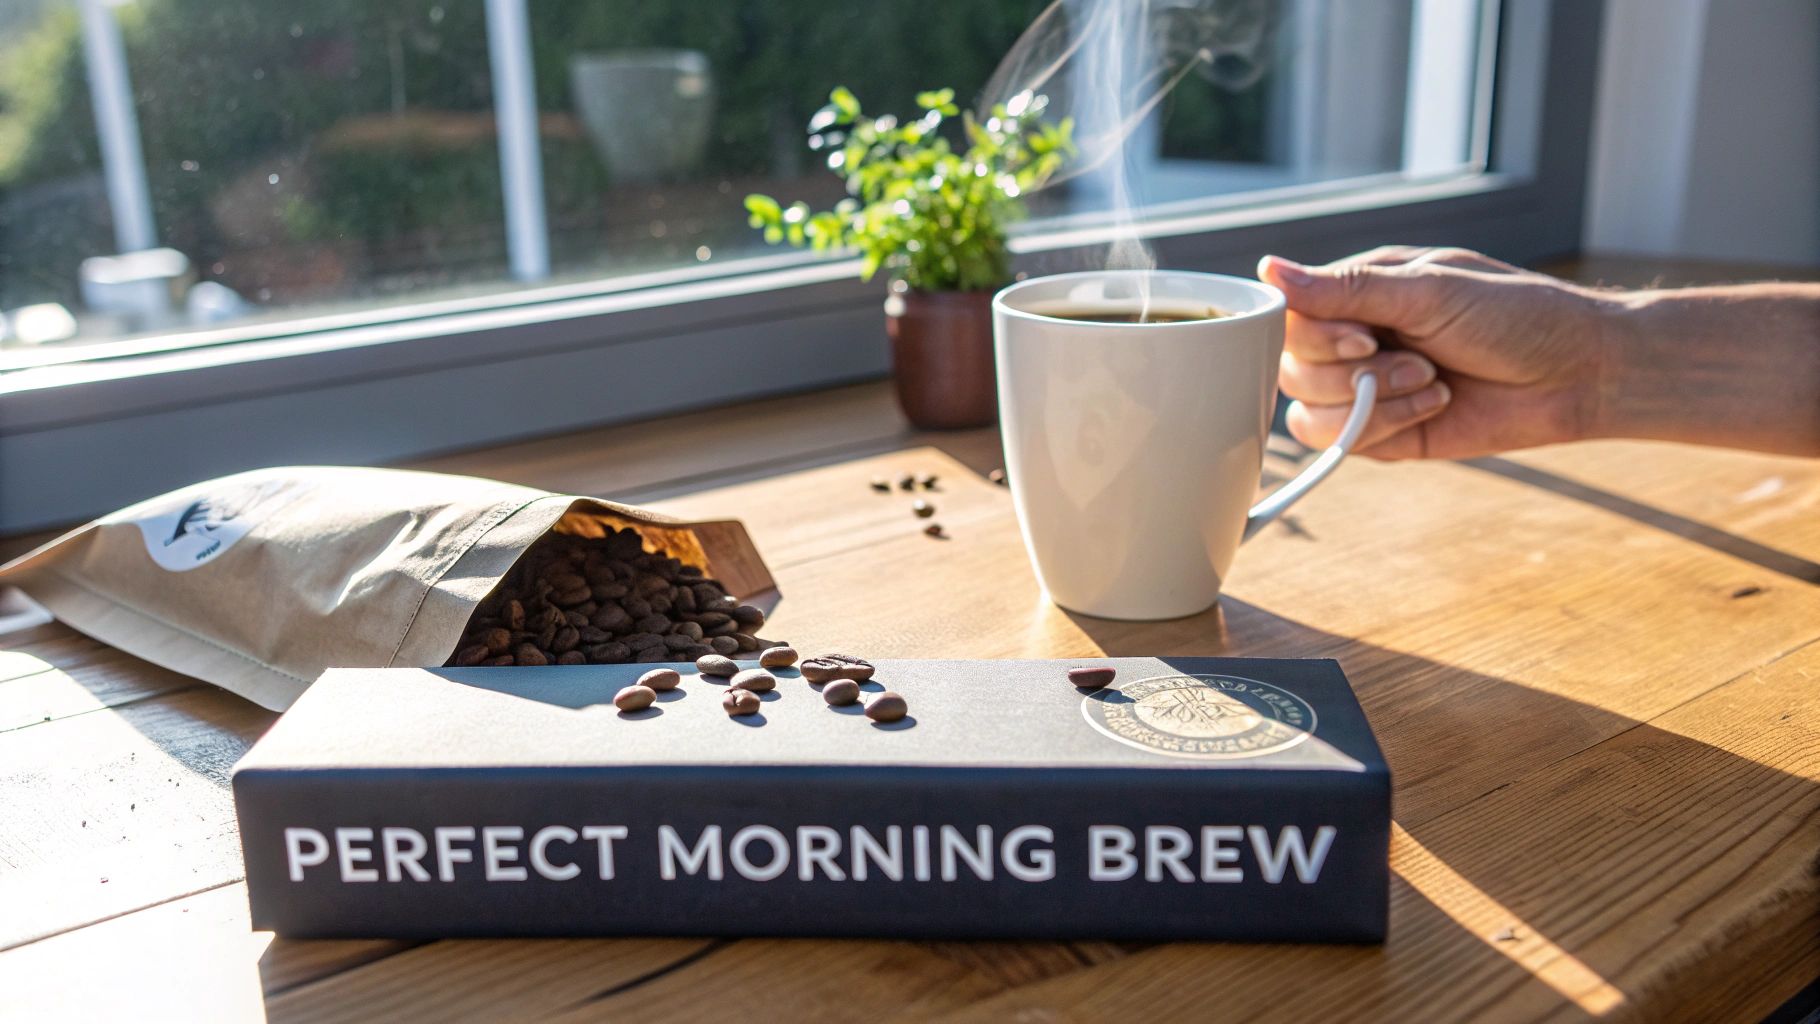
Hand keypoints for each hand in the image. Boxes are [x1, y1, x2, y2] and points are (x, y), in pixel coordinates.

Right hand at [1257, 247, 1611, 459]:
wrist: (1576, 374)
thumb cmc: (1516, 316)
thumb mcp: (1431, 290)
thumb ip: (1347, 289)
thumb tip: (1269, 269)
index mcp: (1359, 293)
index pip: (1288, 317)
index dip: (1316, 336)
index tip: (1366, 337)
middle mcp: (1353, 340)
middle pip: (1291, 369)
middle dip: (1353, 373)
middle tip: (1417, 358)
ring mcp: (1364, 389)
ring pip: (1308, 413)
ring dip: (1373, 402)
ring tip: (1431, 382)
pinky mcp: (1383, 433)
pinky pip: (1343, 444)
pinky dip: (1386, 427)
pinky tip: (1433, 405)